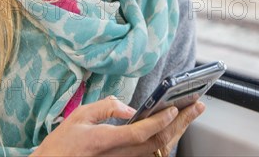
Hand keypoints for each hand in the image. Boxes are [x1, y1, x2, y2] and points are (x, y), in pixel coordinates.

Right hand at [30, 96, 205, 156]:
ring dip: (177, 131)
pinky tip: (174, 128)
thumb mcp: (77, 117)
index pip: (139, 132)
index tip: (174, 108)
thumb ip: (104, 108)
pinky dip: (166, 140)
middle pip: (156, 144)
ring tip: (190, 114)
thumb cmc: (62, 144)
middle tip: (196, 106)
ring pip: (157, 151)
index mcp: (104, 141)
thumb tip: (128, 107)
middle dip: (180, 123)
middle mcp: (118, 156)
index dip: (159, 121)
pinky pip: (151, 154)